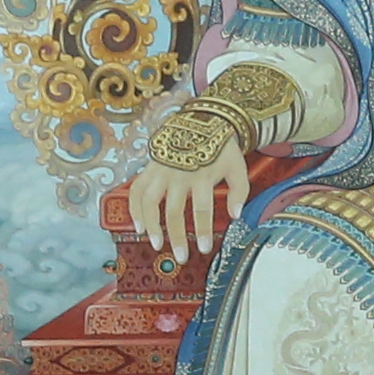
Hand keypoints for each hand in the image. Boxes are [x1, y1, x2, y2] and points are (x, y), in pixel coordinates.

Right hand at [136, 150, 247, 264]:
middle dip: (177, 236)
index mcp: (202, 176)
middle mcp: (179, 175)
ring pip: (150, 202)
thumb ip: (239, 191)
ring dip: (152, 225)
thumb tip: (236, 215)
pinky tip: (138, 225)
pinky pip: (136, 190)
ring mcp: (161, 172)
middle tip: (181, 256)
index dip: (203, 231)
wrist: (200, 118)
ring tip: (156, 244)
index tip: (204, 248)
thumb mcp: (237, 165)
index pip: (202, 209)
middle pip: (174, 211)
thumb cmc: (220, 146)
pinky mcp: (149, 168)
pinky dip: (134, 208)